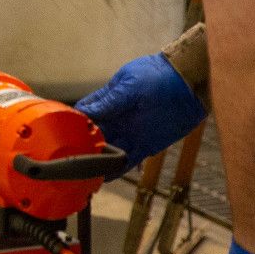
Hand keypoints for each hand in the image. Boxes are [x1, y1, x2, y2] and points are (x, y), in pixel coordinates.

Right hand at [74, 52, 205, 168]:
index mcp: (109, 100)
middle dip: (84, 147)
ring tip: (85, 174)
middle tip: (73, 160)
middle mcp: (117, 118)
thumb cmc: (159, 76)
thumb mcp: (130, 85)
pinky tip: (105, 177)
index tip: (64, 136)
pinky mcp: (146, 144)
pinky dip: (117, 169)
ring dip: (98, 161)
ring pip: (109, 150)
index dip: (75, 125)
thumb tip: (83, 112)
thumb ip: (108, 101)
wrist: (190, 84)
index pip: (85, 114)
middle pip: (95, 136)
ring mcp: (131, 132)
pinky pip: (128, 160)